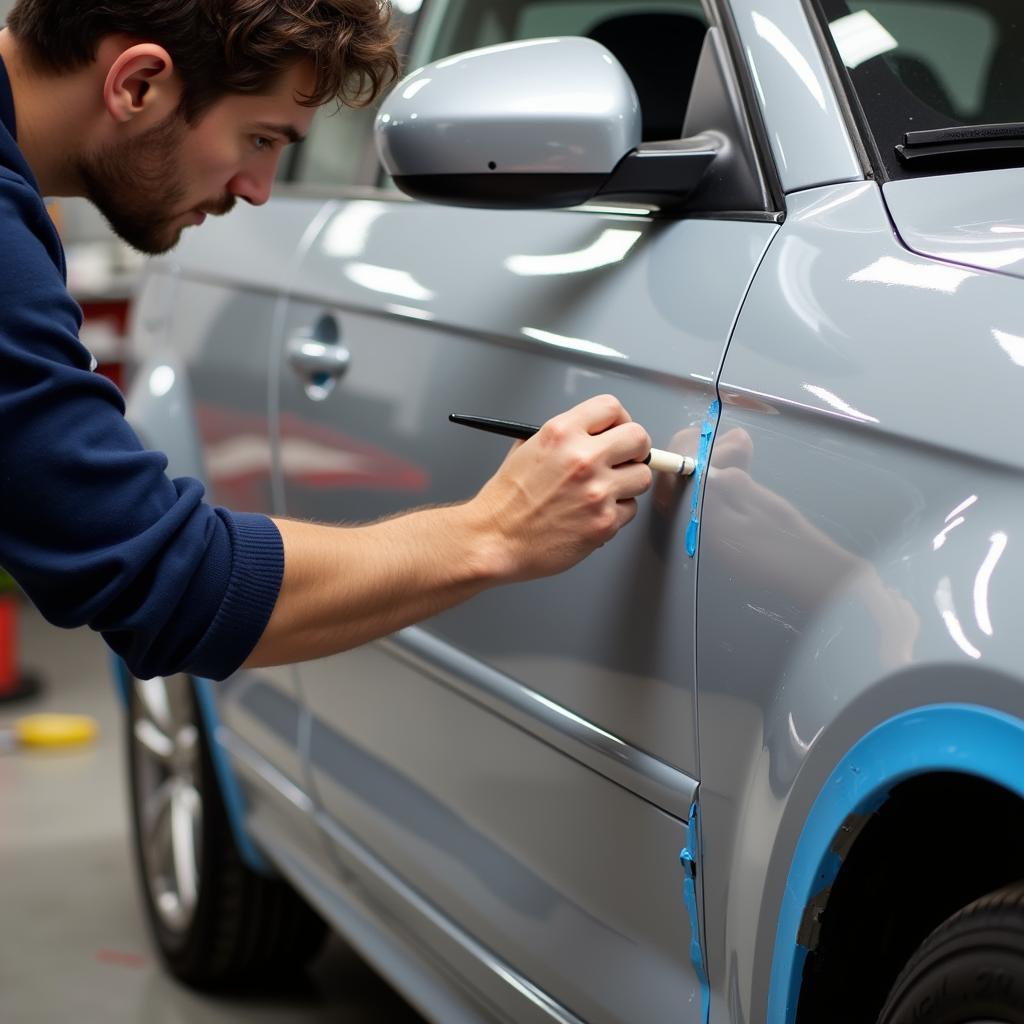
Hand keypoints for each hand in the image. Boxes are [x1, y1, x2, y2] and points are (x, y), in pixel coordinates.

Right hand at [468, 394, 652, 581]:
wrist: (494, 539)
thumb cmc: (506, 501)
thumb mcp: (527, 448)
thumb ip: (564, 437)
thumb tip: (597, 434)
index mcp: (561, 433)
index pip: (612, 408)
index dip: (620, 420)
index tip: (618, 431)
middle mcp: (583, 458)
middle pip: (639, 439)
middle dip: (635, 450)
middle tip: (624, 460)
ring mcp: (597, 491)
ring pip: (641, 477)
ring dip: (627, 485)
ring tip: (601, 492)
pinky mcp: (605, 522)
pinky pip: (630, 510)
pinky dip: (615, 514)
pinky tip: (591, 514)